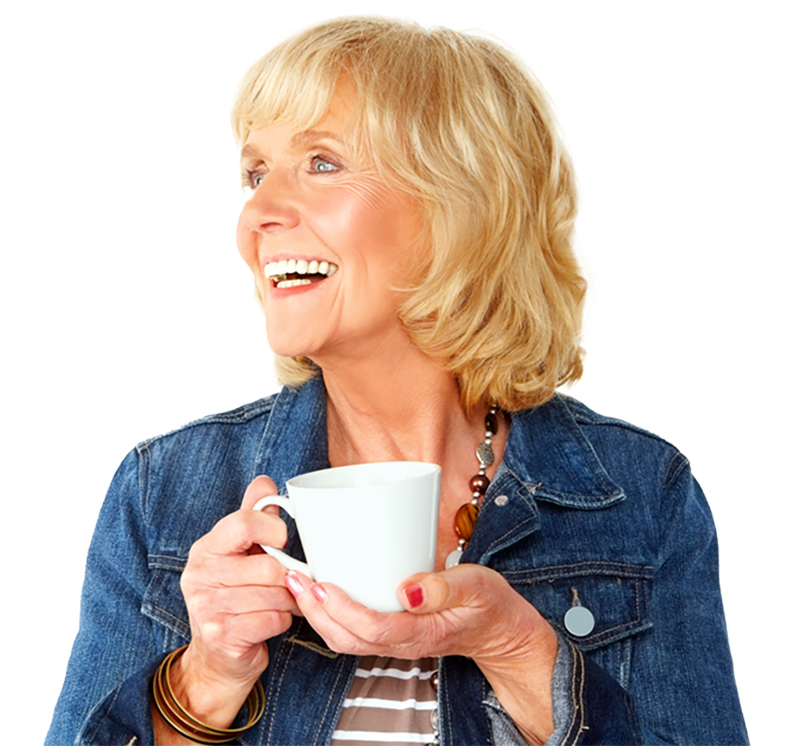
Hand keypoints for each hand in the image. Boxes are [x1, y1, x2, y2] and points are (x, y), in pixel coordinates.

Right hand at [167, 477, 298, 729]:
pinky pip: (273, 619)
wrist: (217, 658)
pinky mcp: (222, 635)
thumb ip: (253, 517)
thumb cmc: (236, 598)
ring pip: (274, 593)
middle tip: (293, 580)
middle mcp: (199, 575)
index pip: (243, 522)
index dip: (274, 529)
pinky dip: (283, 621)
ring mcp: (207, 607)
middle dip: (290, 576)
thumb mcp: (241, 554)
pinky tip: (274, 621)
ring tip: (285, 601)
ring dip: (290, 600)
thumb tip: (264, 482)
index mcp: (206, 549)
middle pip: (268, 565)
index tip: (283, 540)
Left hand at [283, 564, 556, 743]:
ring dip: (317, 614)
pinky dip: (329, 614)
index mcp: (422, 632)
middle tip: (294, 578)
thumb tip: (407, 590)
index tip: (321, 583)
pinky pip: (353, 631)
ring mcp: (395, 640)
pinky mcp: (392, 631)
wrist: (501, 631)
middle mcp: (403, 642)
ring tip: (298, 583)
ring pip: (345, 639)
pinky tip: (321, 591)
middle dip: (316, 611)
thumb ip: (444, 588)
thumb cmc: (489, 606)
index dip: (342, 609)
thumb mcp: (477, 588)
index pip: (373, 629)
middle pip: (347, 638)